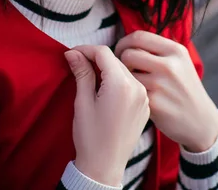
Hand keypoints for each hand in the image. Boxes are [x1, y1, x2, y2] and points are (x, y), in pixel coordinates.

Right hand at [65, 45, 149, 186]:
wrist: (105, 167)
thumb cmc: (91, 137)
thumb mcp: (82, 102)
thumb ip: (81, 73)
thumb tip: (73, 53)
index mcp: (121, 84)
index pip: (104, 53)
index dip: (86, 49)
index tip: (72, 54)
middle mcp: (137, 87)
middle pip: (115, 60)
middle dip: (96, 59)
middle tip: (78, 63)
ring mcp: (144, 97)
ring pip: (124, 72)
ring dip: (108, 70)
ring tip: (90, 77)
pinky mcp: (145, 106)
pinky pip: (132, 85)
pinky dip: (118, 82)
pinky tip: (105, 91)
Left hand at [114, 31, 217, 152]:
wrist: (201, 121)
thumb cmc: (184, 89)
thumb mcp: (181, 62)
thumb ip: (158, 50)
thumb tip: (128, 43)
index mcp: (176, 51)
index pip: (139, 36)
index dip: (124, 43)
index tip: (121, 51)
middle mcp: (170, 65)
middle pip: (128, 53)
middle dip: (121, 61)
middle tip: (124, 70)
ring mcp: (161, 85)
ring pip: (125, 73)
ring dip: (125, 79)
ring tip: (134, 85)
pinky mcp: (153, 103)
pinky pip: (130, 91)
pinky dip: (131, 94)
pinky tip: (139, 99)